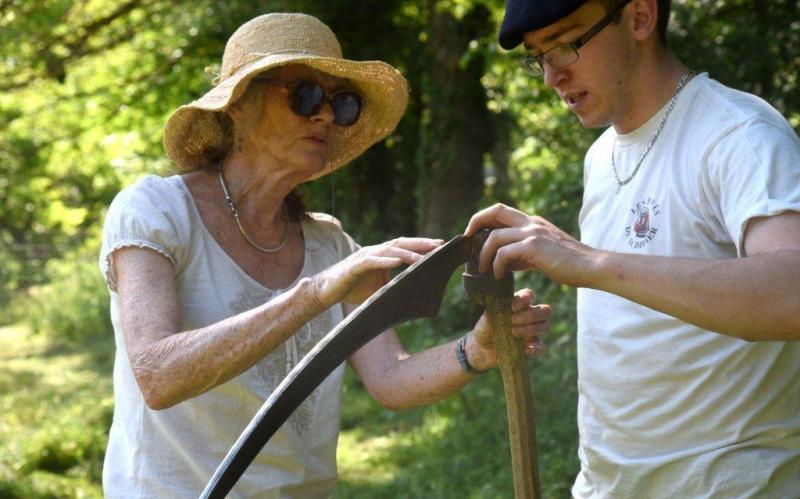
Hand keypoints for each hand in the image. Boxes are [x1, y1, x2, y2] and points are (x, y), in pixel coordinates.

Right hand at [313, 237, 442, 306]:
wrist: (326, 292)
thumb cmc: (352, 290)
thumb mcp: (380, 288)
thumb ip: (396, 287)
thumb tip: (415, 298)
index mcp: (382, 256)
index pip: (405, 247)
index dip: (422, 246)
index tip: (440, 247)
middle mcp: (375, 252)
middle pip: (401, 244)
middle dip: (420, 244)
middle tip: (439, 245)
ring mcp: (365, 257)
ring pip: (389, 251)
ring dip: (407, 253)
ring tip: (422, 256)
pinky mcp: (355, 266)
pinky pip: (372, 261)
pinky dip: (385, 261)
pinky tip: (397, 262)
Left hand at [465, 203, 599, 286]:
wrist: (592, 267)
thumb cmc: (568, 264)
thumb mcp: (541, 255)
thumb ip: (521, 255)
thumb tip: (502, 262)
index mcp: (532, 222)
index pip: (501, 211)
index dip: (482, 219)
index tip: (472, 235)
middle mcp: (531, 222)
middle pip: (495, 211)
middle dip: (475, 223)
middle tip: (467, 242)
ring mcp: (533, 233)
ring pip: (494, 236)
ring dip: (484, 254)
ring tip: (484, 269)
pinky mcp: (534, 247)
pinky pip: (504, 253)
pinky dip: (497, 265)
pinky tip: (499, 276)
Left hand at [467, 288, 551, 369]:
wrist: (481, 348)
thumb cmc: (485, 327)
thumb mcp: (486, 318)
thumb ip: (494, 311)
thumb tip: (502, 308)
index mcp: (519, 304)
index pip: (529, 295)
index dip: (525, 299)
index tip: (512, 307)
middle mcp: (529, 317)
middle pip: (546, 310)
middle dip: (532, 315)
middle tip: (513, 320)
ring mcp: (533, 332)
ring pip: (546, 326)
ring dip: (531, 329)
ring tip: (513, 332)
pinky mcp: (531, 347)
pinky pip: (541, 347)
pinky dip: (535, 348)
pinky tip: (525, 350)